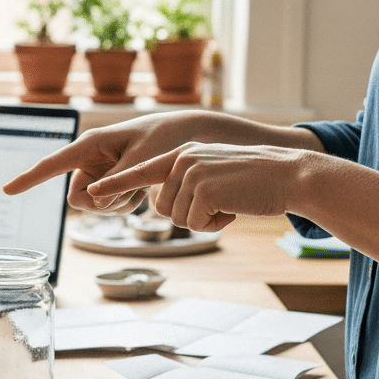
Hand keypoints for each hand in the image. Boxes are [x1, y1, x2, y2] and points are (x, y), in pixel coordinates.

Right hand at [3, 112, 198, 212]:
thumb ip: (116, 183)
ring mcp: (99, 171)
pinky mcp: (110, 181)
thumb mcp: (142, 161)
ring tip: (141, 186)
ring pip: (93, 205)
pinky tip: (142, 189)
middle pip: (77, 197)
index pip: (52, 164)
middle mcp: (91, 158)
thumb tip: (90, 202)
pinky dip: (124, 203)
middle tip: (130, 192)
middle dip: (101, 203)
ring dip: (117, 204)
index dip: (28, 179)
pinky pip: (107, 205)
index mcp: (91, 144)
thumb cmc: (165, 140)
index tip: (6, 191)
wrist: (189, 136)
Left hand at [89, 143, 311, 231]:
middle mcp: (182, 159)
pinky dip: (215, 225)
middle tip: (220, 205)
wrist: (287, 174)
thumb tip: (164, 204)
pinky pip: (196, 223)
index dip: (115, 185)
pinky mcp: (204, 188)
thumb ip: (187, 180)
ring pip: (178, 218)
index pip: (140, 172)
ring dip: (204, 221)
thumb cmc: (253, 180)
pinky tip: (233, 209)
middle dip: (190, 216)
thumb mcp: (214, 172)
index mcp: (182, 153)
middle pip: (164, 208)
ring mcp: (191, 172)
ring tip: (228, 203)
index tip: (91, 192)